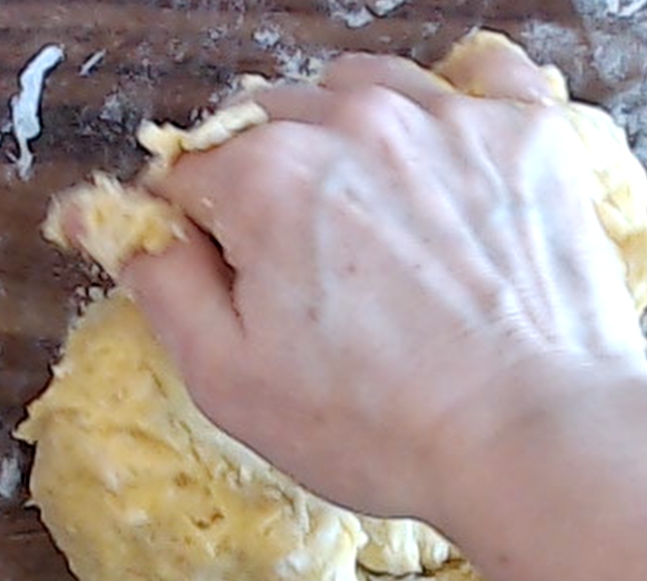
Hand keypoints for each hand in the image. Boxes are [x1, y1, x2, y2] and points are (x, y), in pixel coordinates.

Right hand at [113, 47, 646, 520]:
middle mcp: (353, 120)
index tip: (217, 270)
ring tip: (372, 219)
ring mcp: (447, 118)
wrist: (535, 435)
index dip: (190, 224)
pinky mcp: (528, 132)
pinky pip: (477, 78)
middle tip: (299, 267)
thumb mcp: (229, 378)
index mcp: (266, 175)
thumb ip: (161, 282)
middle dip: (265, 182)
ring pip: (363, 90)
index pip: (190, 171)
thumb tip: (111, 218)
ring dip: (348, 136)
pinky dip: (455, 107)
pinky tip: (450, 163)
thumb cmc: (380, 425)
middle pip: (271, 122)